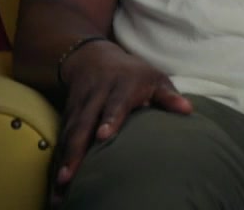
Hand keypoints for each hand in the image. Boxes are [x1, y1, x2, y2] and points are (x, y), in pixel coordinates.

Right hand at [50, 41, 192, 205]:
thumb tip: (187, 110)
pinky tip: (56, 182)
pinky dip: (57, 159)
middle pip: (84, 123)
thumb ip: (168, 96)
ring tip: (60, 185)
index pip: (115, 104)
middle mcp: (96, 96)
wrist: (92, 58)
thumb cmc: (132, 73)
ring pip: (69, 134)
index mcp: (120, 86)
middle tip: (70, 175)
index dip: (110, 119)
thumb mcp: (153, 77)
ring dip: (63, 159)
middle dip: (76, 149)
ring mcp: (79, 107)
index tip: (103, 135)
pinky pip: (61, 138)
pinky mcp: (67, 116)